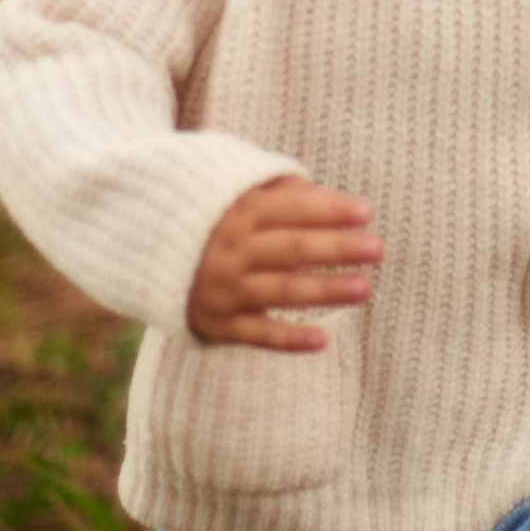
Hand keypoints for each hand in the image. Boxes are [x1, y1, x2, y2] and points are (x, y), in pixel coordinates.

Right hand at [187, 176, 382, 347]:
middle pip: (291, 249)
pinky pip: (258, 334)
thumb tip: (334, 199)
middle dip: (336, 247)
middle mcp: (232, 251)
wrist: (151, 256)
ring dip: (324, 290)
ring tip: (364, 288)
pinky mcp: (220, 325)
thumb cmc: (218, 221)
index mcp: (240, 212)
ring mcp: (226, 289)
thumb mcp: (241, 194)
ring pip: (281, 291)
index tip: (366, 211)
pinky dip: (288, 339)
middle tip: (377, 248)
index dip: (328, 209)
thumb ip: (285, 191)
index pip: (291, 209)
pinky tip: (322, 340)